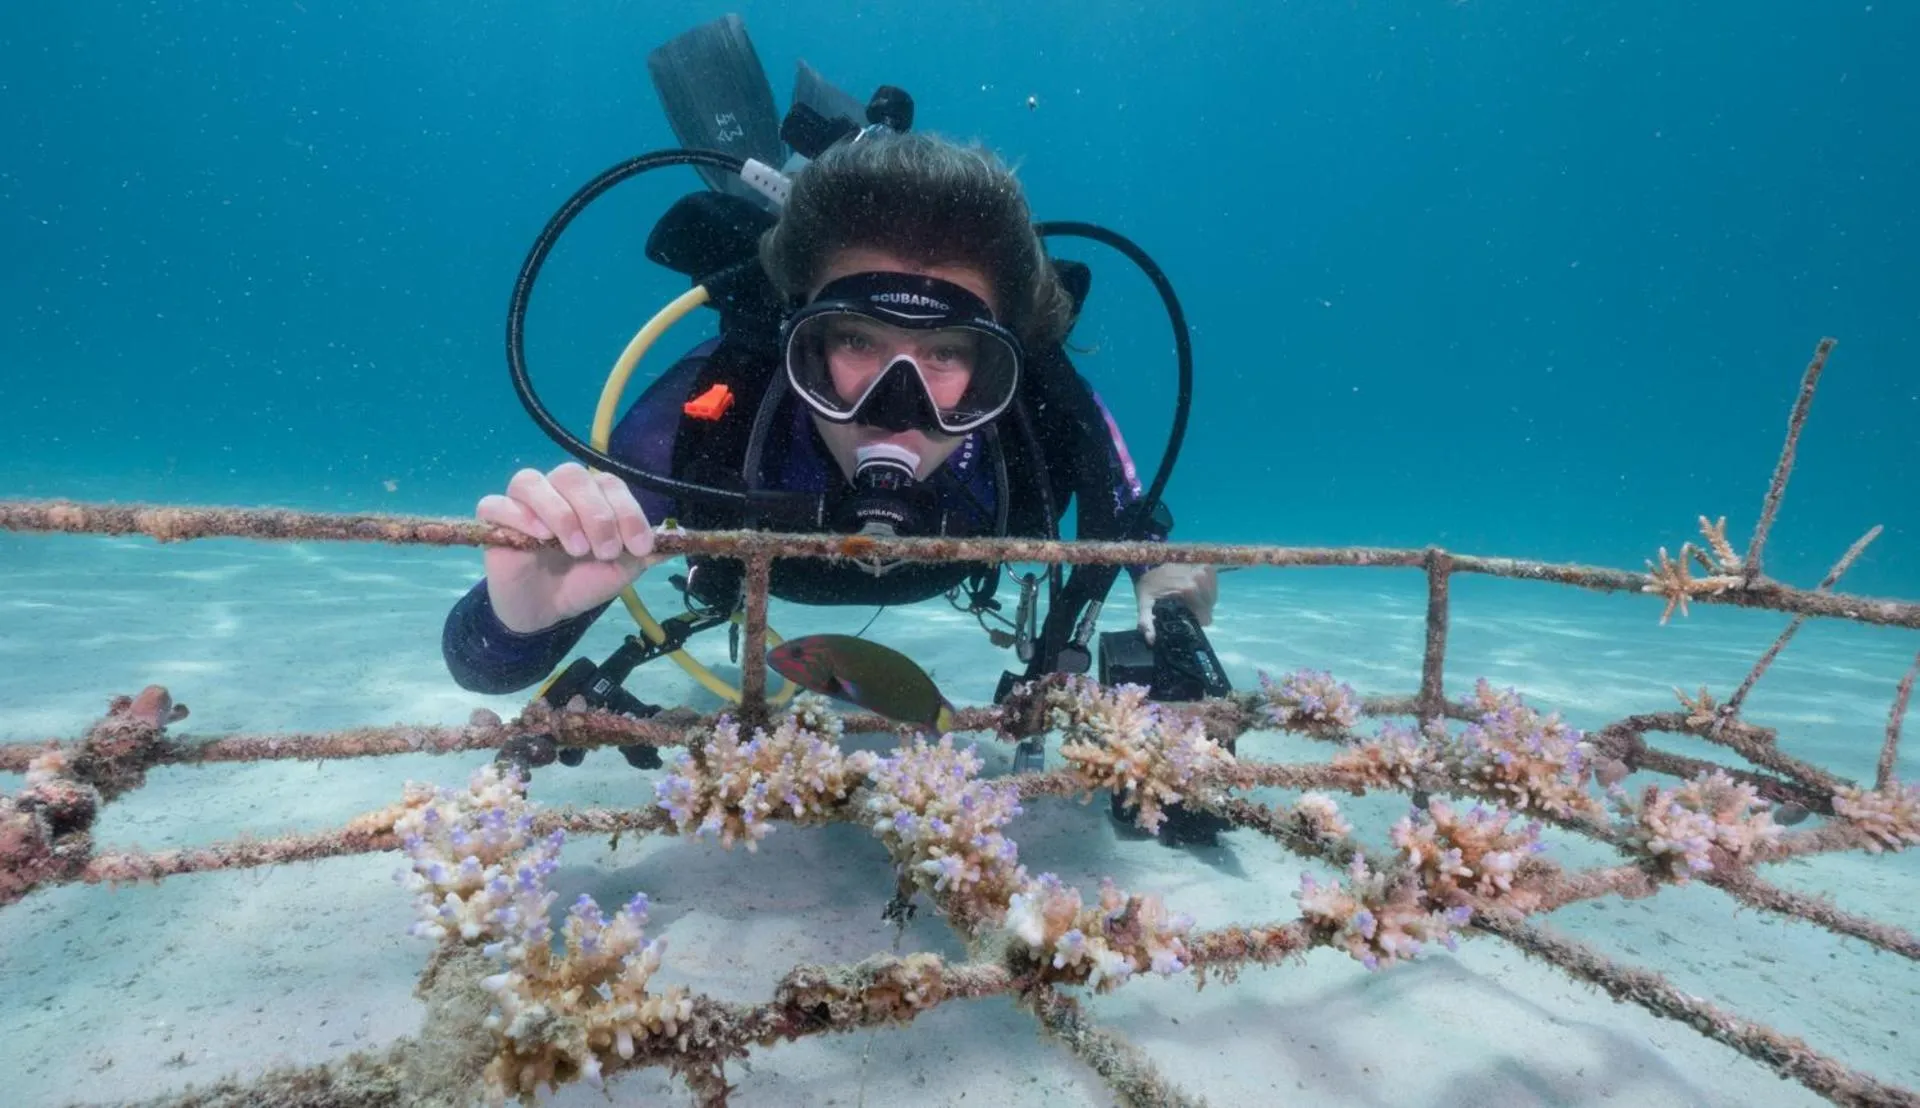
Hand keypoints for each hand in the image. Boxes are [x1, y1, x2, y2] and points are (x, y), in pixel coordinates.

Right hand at [476, 463, 662, 632]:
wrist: (547, 611)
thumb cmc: (584, 581)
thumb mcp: (622, 570)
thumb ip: (645, 552)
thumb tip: (677, 540)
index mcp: (591, 496)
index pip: (610, 485)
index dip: (628, 511)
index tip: (640, 547)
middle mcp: (557, 490)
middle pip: (573, 476)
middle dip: (596, 514)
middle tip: (605, 551)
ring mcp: (523, 502)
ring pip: (532, 481)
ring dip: (560, 513)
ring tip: (575, 548)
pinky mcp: (495, 521)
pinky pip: (497, 503)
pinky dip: (519, 516)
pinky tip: (539, 537)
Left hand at [1133, 564, 1218, 643]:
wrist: (1149, 564)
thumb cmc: (1148, 586)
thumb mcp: (1144, 605)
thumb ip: (1146, 623)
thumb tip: (1151, 640)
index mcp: (1187, 588)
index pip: (1204, 614)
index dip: (1198, 621)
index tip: (1190, 620)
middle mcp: (1199, 577)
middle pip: (1209, 605)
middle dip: (1200, 611)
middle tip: (1188, 611)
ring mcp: (1204, 570)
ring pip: (1212, 596)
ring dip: (1204, 602)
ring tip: (1190, 602)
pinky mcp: (1207, 567)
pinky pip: (1213, 586)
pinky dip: (1206, 591)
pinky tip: (1195, 592)